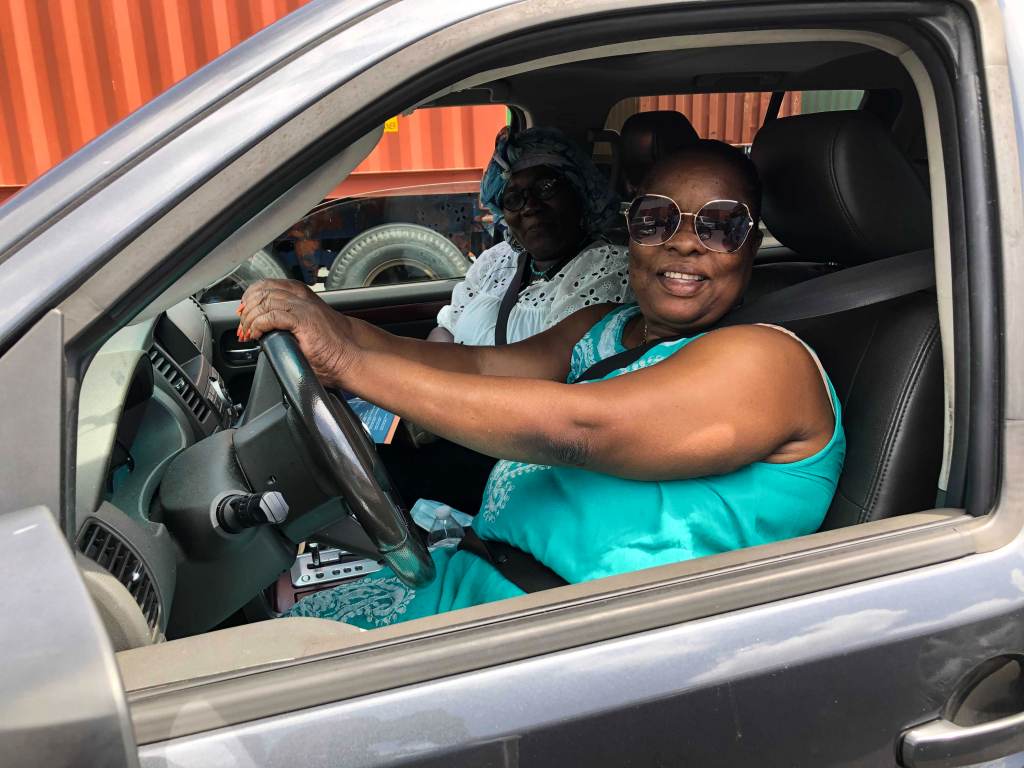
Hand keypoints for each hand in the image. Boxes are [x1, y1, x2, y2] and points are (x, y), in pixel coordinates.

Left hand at [238, 279, 357, 387]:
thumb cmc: (332, 347)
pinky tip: (257, 334)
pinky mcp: (303, 321)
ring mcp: (303, 307)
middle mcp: (301, 297)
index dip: (250, 298)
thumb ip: (288, 320)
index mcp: (302, 295)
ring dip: (250, 319)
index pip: (266, 285)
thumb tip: (264, 328)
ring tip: (248, 333)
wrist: (351, 355)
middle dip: (247, 309)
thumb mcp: (305, 326)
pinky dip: (258, 325)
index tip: (244, 313)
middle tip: (243, 326)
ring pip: (264, 301)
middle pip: (262, 291)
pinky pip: (271, 316)